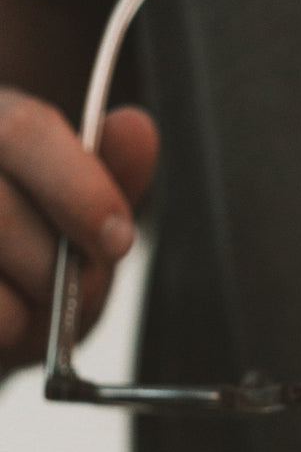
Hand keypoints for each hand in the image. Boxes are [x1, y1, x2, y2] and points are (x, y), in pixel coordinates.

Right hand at [0, 87, 157, 375]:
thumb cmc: (31, 269)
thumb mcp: (80, 226)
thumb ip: (109, 177)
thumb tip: (137, 125)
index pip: (25, 129)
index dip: (81, 190)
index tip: (118, 242)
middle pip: (0, 206)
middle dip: (51, 264)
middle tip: (67, 290)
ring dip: (21, 304)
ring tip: (25, 309)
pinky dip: (0, 326)